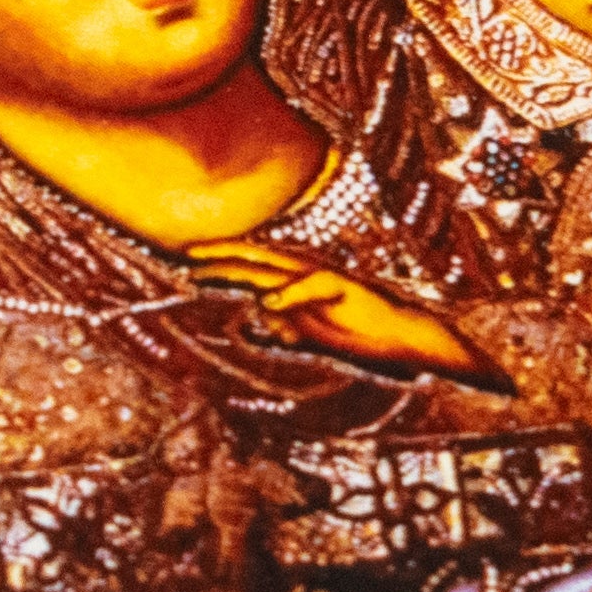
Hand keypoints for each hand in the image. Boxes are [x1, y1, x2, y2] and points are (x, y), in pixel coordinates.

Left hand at [187, 237, 494, 381]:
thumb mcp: (315, 331)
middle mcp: (306, 273)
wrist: (406, 336)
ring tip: (207, 271)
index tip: (187, 263)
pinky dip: (290, 294)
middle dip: (219, 256)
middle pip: (255, 260)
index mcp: (298, 282)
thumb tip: (263, 318)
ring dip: (238, 269)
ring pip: (275, 267)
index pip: (253, 267)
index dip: (221, 262)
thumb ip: (289, 324)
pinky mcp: (346, 289)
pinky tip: (268, 306)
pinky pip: (314, 286)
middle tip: (185, 255)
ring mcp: (325, 278)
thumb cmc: (361, 332)